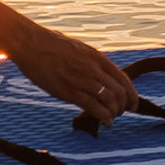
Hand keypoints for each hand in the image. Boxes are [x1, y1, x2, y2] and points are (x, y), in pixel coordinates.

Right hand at [4, 21, 137, 127]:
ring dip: (114, 113)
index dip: (132, 95)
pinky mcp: (69, 91)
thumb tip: (99, 73)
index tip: (133, 104)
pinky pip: (94, 108)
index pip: (123, 79)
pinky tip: (105, 122)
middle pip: (119, 93)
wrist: (30, 43)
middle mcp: (93, 69)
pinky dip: (104, 117)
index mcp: (97, 57)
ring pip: (110, 101)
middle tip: (121, 113)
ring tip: (111, 118)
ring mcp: (82, 80)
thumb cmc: (51, 44)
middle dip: (124, 106)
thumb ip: (91, 61)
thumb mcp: (79, 48)